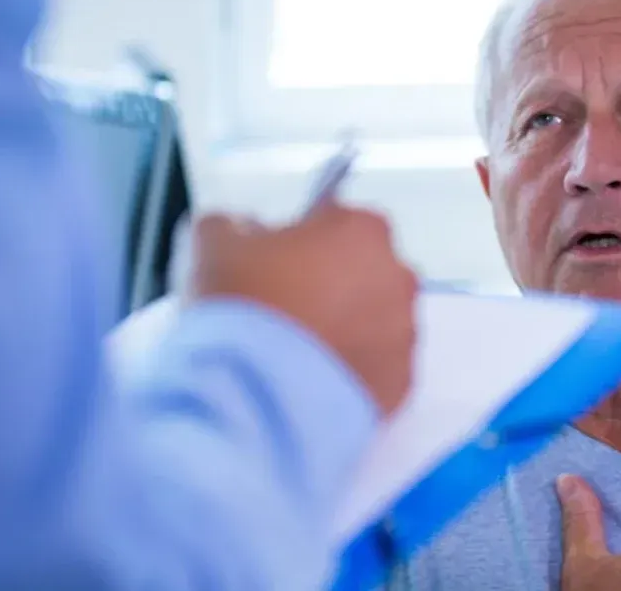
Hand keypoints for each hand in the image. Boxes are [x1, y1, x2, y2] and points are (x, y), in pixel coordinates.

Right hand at [188, 203, 419, 414]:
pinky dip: (350, 371)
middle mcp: (398, 277)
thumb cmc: (243, 308)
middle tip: (283, 312)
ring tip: (294, 354)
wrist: (257, 400)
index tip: (274, 267)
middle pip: (363, 272)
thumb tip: (244, 229)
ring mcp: (405, 333)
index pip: (336, 221)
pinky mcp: (402, 383)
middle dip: (330, 285)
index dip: (302, 242)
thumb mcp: (215, 247)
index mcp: (363, 230)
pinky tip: (312, 382)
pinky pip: (376, 367)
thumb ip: (233, 225)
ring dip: (344, 328)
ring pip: (374, 321)